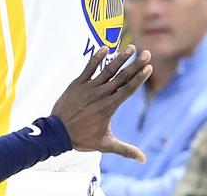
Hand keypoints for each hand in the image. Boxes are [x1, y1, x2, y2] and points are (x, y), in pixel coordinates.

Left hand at [51, 45, 151, 161]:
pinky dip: (96, 58)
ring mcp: (89, 87)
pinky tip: (105, 48)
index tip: (148, 67)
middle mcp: (101, 94)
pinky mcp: (78, 84)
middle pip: (122, 77)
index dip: (139, 77)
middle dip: (135, 64)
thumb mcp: (105, 145)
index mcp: (109, 107)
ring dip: (120, 58)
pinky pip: (88, 68)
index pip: (128, 89)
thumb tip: (143, 159)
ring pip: (107, 70)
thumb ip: (125, 150)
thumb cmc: (82, 138)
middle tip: (147, 53)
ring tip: (131, 48)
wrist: (57, 132)